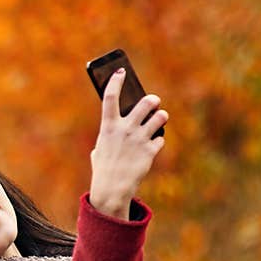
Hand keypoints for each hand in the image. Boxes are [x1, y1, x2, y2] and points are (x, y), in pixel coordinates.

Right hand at [89, 68, 168, 218]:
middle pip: (146, 102)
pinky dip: (157, 142)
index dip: (116, 81)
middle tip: (153, 102)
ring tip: (158, 120)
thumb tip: (120, 122)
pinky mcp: (150, 151)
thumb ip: (110, 134)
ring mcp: (139, 139)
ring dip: (160, 117)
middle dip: (152, 100)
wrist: (112, 189)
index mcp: (108, 126)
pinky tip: (152, 147)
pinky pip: (160, 139)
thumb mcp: (100, 148)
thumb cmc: (103, 168)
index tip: (121, 72)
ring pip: (160, 117)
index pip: (111, 96)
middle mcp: (125, 129)